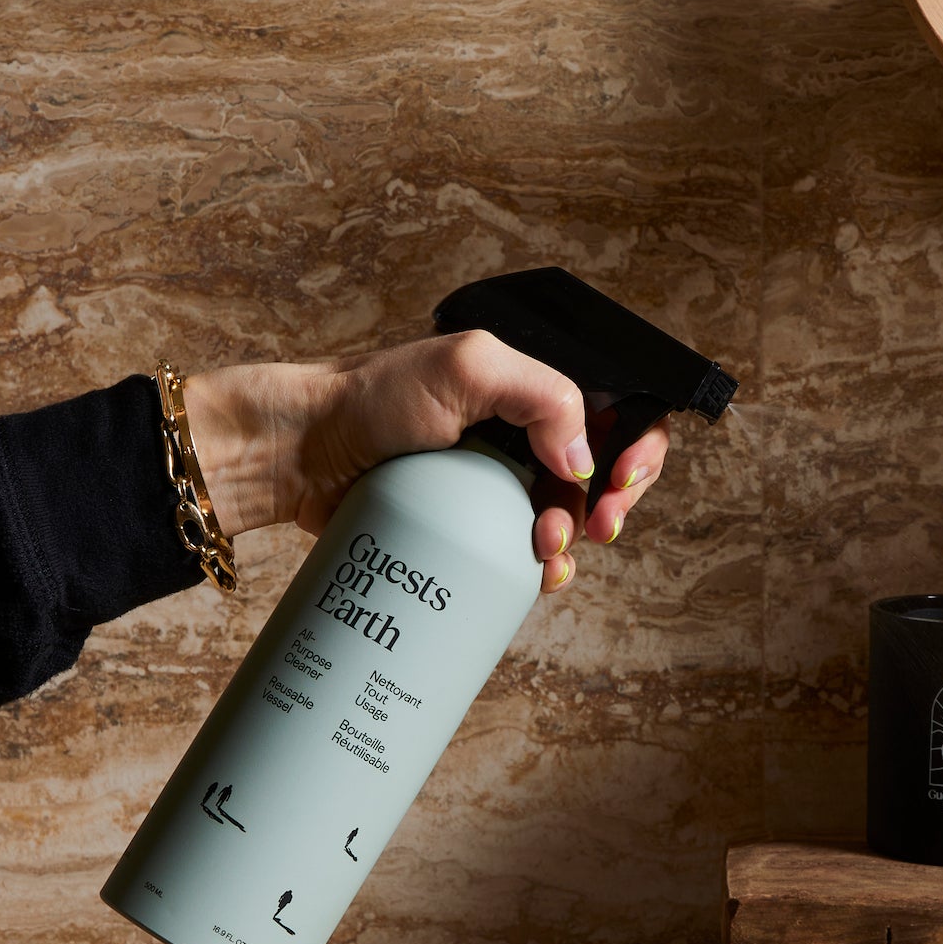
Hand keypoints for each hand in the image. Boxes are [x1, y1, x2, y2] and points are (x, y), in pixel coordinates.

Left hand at [181, 335, 670, 594]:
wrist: (302, 452)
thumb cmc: (372, 396)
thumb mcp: (467, 366)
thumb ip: (542, 395)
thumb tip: (583, 463)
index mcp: (535, 387)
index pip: (622, 413)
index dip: (639, 449)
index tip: (619, 481)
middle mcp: (528, 433)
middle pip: (607, 473)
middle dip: (614, 503)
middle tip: (595, 527)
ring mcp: (502, 483)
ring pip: (572, 519)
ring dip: (575, 541)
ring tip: (546, 551)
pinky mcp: (473, 528)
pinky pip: (526, 554)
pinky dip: (544, 570)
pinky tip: (537, 577)